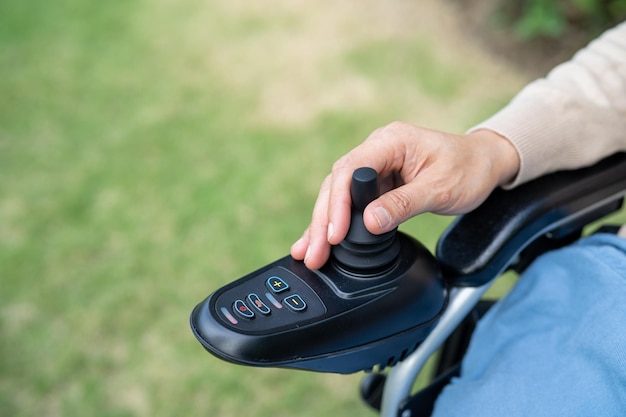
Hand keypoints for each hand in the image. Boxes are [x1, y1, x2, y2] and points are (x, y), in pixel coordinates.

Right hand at [290, 121, 519, 269]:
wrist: (485, 163)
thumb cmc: (469, 168)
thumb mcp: (441, 188)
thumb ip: (404, 204)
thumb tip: (369, 223)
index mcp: (390, 142)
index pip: (350, 170)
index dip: (337, 203)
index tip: (333, 234)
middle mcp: (377, 150)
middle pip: (336, 184)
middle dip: (323, 220)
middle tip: (314, 253)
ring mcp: (375, 167)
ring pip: (337, 194)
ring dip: (324, 224)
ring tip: (309, 254)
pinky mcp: (377, 183)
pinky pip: (351, 202)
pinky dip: (337, 222)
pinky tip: (320, 240)